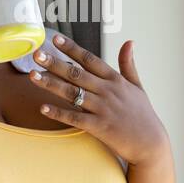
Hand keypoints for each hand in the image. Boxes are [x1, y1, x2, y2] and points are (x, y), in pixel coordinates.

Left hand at [27, 32, 170, 167]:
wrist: (151, 144)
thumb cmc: (143, 115)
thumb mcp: (137, 86)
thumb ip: (128, 64)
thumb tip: (129, 42)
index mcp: (115, 80)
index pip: (90, 60)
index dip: (72, 49)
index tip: (55, 39)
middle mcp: (108, 91)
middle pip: (77, 73)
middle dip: (55, 63)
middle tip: (36, 54)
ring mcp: (103, 109)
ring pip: (72, 93)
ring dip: (51, 84)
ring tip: (33, 75)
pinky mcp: (100, 127)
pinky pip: (75, 118)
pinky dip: (59, 113)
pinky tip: (43, 108)